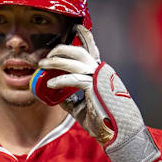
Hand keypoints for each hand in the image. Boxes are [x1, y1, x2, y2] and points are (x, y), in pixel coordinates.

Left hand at [37, 25, 160, 161]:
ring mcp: (100, 78)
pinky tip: (49, 84)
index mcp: (101, 73)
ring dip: (56, 61)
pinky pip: (74, 79)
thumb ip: (70, 99)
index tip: (75, 28)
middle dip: (61, 49)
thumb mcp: (82, 107)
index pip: (92, 49)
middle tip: (46, 56)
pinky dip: (60, 80)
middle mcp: (102, 71)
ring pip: (75, 61)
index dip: (85, 37)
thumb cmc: (103, 121)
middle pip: (80, 51)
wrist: (119, 133)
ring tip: (42, 65)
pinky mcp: (96, 87)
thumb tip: (57, 97)